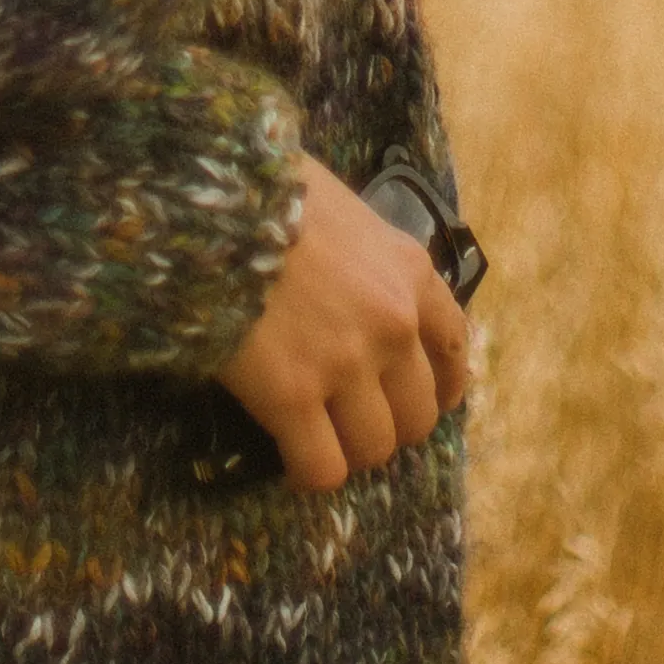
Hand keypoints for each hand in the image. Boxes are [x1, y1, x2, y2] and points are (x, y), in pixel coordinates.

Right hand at [217, 158, 473, 492]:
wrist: (210, 200)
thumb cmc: (265, 189)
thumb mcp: (339, 205)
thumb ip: (362, 250)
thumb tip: (349, 271)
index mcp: (408, 271)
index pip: (452, 343)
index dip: (442, 383)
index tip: (426, 398)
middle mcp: (392, 323)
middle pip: (417, 412)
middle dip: (388, 425)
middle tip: (352, 421)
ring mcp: (345, 363)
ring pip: (374, 447)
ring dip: (349, 452)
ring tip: (319, 443)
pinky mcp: (291, 396)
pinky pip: (321, 467)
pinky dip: (308, 474)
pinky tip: (290, 463)